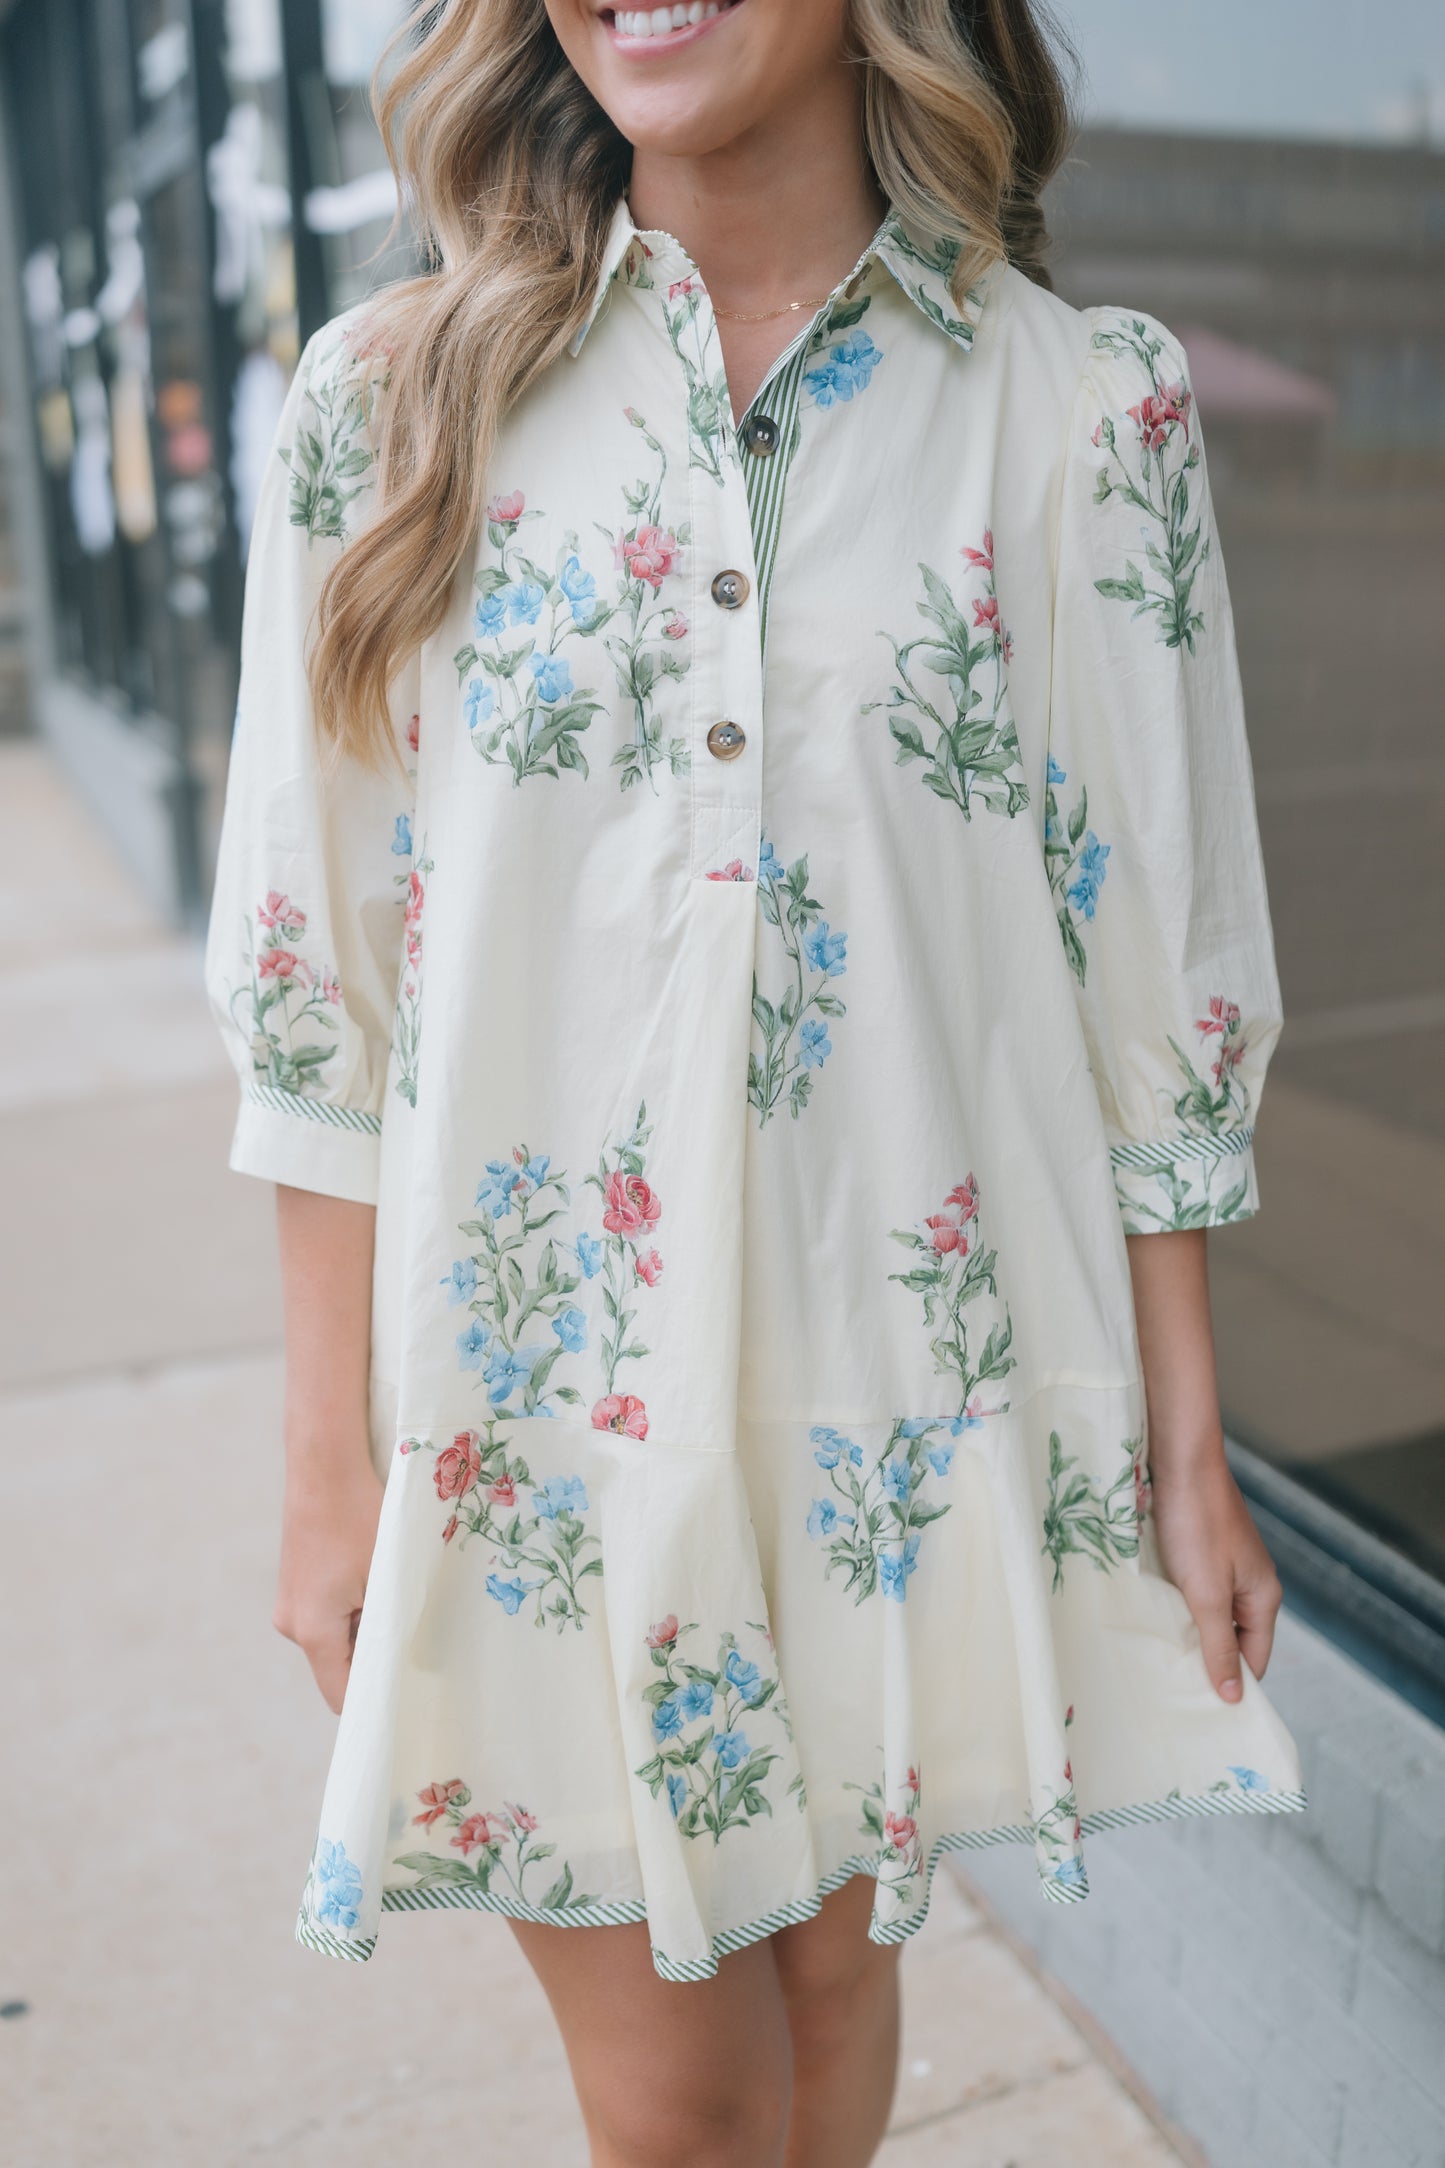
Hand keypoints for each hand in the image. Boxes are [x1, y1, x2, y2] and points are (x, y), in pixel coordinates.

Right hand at [273, 1462, 384, 1712]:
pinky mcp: (295, 1588)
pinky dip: (353, 1610)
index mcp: (313, 1631)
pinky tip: (371, 1578)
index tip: (406, 1700)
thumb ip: (391, 1626)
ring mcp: (290, 1606)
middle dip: (374, 1657)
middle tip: (412, 1637)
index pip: (342, 1696)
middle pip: (339, 1668)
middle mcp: (292, 1626)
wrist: (323, 1465)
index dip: (373, 1701)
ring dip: (365, 1629)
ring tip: (390, 1593)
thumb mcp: (385, 1575)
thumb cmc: (358, 1516)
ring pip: (336, 1641)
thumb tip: (406, 1664)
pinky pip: (328, 1618)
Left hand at [1149, 1448, 1282, 1702]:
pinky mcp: (1201, 1551)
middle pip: (1234, 1639)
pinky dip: (1177, 1608)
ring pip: (1210, 1616)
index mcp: (1264, 1597)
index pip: (1255, 1659)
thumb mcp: (1208, 1593)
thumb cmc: (1196, 1524)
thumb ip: (1221, 1644)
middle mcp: (1250, 1584)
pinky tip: (1153, 1619)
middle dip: (1207, 1661)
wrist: (1179, 1460)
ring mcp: (1226, 1566)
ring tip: (1158, 1660)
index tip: (1202, 1710)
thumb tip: (1234, 1696)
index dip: (1232, 1684)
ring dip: (1188, 1634)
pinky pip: (1194, 1593)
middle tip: (1172, 1690)